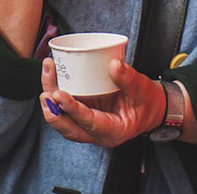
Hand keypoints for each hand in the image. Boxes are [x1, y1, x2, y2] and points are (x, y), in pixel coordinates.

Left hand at [39, 58, 165, 146]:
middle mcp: (96, 132)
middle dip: (54, 111)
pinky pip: (65, 108)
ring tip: (48, 72)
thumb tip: (114, 65)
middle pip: (69, 127)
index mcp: (113, 131)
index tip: (59, 95)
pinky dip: (56, 91)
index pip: (89, 123)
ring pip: (64, 118)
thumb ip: (129, 79)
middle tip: (46, 92)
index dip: (73, 110)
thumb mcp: (143, 90)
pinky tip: (52, 73)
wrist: (150, 107)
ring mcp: (88, 124)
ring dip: (51, 99)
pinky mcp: (83, 113)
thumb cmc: (147, 102)